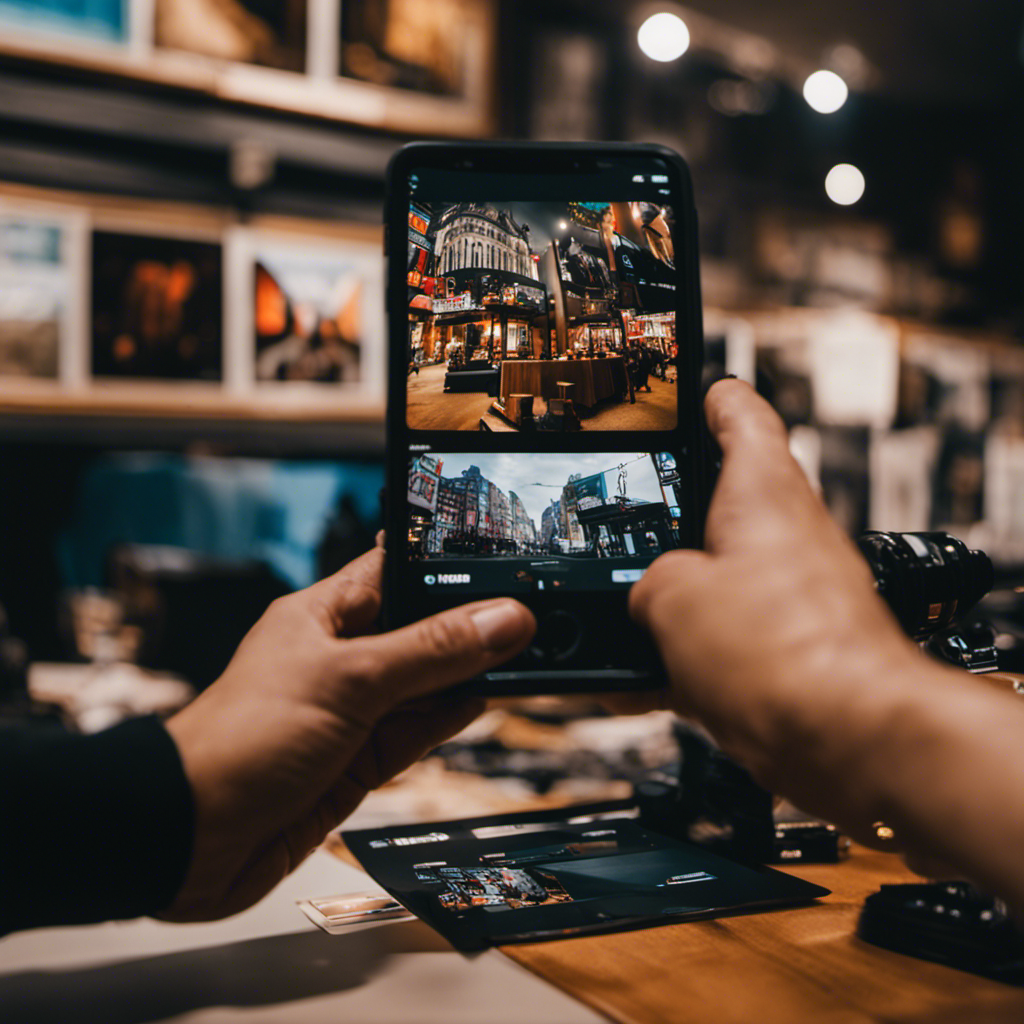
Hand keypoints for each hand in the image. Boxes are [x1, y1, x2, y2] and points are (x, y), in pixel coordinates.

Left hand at [163, 544, 534, 920]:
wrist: (193, 837)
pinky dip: (449, 718)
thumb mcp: (351, 681)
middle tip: (525, 618)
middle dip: (467, 627)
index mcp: (323, 616)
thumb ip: (431, 652)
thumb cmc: (241, 740)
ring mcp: (350, 711)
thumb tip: (500, 620)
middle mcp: (339, 658)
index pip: (394, 572)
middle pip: (418, 631)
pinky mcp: (357, 760)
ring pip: (424, 684)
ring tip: (520, 657)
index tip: (498, 563)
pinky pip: (416, 731)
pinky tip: (482, 700)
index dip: (443, 567)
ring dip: (467, 674)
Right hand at [628, 380, 933, 845]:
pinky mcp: (794, 652)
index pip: (741, 416)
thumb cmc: (790, 656)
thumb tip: (649, 600)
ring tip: (619, 620)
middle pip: (724, 507)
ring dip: (672, 603)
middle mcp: (787, 536)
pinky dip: (686, 658)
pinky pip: (729, 641)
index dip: (710, 400)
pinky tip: (642, 684)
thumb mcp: (671, 599)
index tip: (696, 395)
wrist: (852, 741)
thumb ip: (646, 583)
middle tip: (631, 520)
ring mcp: (793, 596)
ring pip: (718, 583)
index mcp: (763, 493)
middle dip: (672, 522)